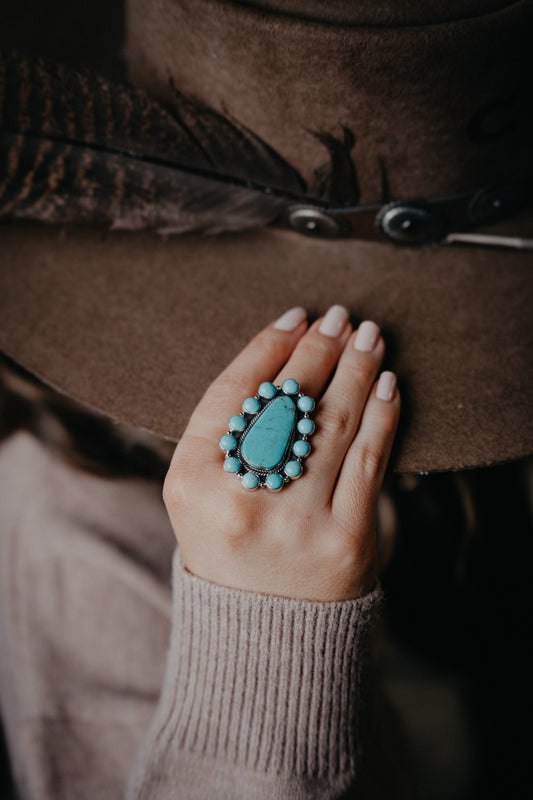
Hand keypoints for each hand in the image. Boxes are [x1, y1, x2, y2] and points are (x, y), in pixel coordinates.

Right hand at [164, 305, 399, 600]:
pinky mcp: (346, 539)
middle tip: (339, 317)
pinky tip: (387, 383)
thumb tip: (286, 352)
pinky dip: (381, 413)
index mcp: (191, 482)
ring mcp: (295, 522)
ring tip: (367, 336)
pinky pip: (369, 458)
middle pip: (287, 400)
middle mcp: (239, 499)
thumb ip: (225, 432)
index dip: (268, 346)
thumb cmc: (232, 545)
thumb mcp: (201, 493)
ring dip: (356, 368)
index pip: (233, 392)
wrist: (265, 630)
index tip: (296, 316)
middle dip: (319, 348)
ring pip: (333, 421)